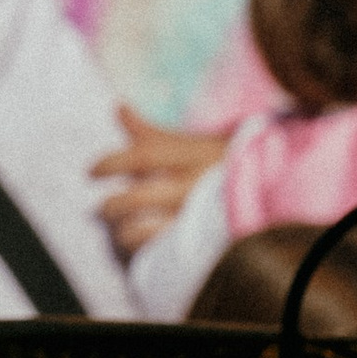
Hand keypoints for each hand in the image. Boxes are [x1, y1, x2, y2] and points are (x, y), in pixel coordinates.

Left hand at [91, 107, 228, 255]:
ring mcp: (197, 217)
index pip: (143, 156)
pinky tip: (137, 243)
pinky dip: (141, 248)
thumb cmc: (219, 166)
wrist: (266, 195)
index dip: (111, 163)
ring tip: (119, 229)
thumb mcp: (190, 145)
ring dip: (123, 231)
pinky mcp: (197, 241)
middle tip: (102, 208)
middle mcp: (195, 186)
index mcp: (193, 157)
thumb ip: (150, 132)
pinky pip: (156, 250)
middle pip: (137, 198)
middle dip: (112, 205)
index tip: (91, 172)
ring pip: (143, 229)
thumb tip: (117, 107)